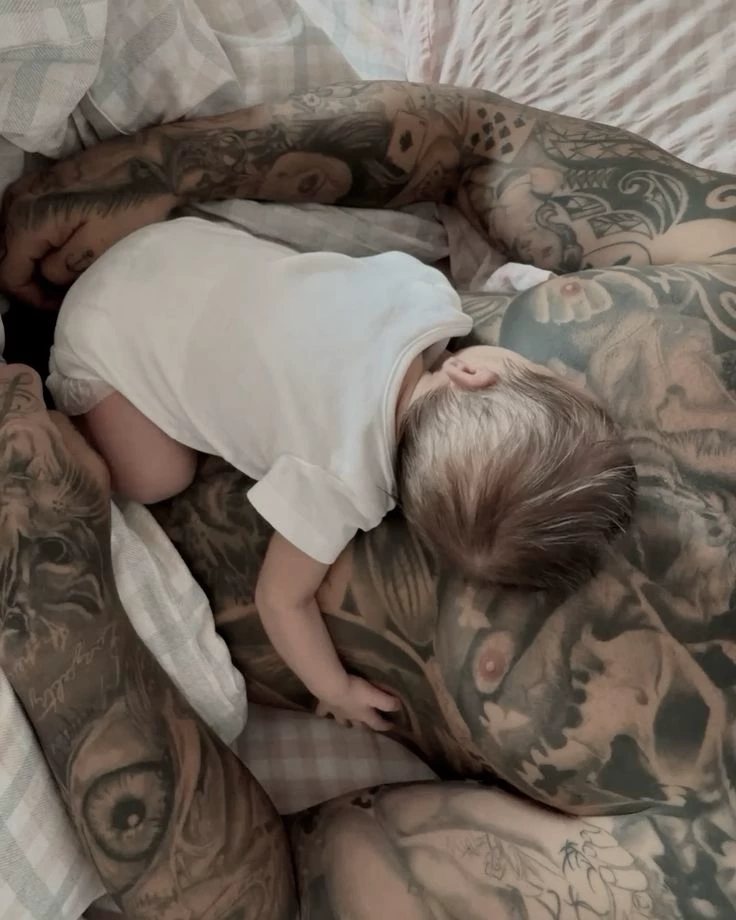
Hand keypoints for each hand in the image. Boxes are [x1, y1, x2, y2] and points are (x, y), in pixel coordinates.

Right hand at [0, 134, 176, 307]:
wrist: (154, 160)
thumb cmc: (133, 205)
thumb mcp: (99, 247)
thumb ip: (63, 267)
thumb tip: (46, 275)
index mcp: (29, 220)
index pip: (8, 275)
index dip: (31, 297)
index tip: (58, 302)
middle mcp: (18, 201)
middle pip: (7, 256)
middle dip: (33, 280)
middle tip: (65, 290)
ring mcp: (27, 188)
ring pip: (16, 239)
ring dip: (37, 260)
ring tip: (69, 270)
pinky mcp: (41, 181)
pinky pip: (27, 220)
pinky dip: (42, 239)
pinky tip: (67, 246)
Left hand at [0, 364, 111, 677]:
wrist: (43, 589)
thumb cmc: (78, 527)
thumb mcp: (94, 472)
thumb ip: (66, 433)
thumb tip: (46, 416)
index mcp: (25, 425)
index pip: (15, 378)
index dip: (21, 384)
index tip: (23, 393)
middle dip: (4, 409)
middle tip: (16, 431)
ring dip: (4, 447)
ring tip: (13, 465)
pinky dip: (2, 473)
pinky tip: (9, 489)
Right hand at [317, 676, 399, 730]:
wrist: (331, 687)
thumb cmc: (355, 691)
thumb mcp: (375, 695)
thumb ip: (388, 702)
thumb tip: (399, 706)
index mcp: (364, 715)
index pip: (378, 724)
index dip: (385, 726)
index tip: (391, 726)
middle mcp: (351, 717)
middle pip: (359, 725)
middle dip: (364, 726)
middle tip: (367, 723)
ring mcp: (337, 713)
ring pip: (342, 721)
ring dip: (345, 722)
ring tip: (347, 720)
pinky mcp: (325, 706)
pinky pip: (323, 712)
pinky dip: (324, 713)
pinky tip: (324, 710)